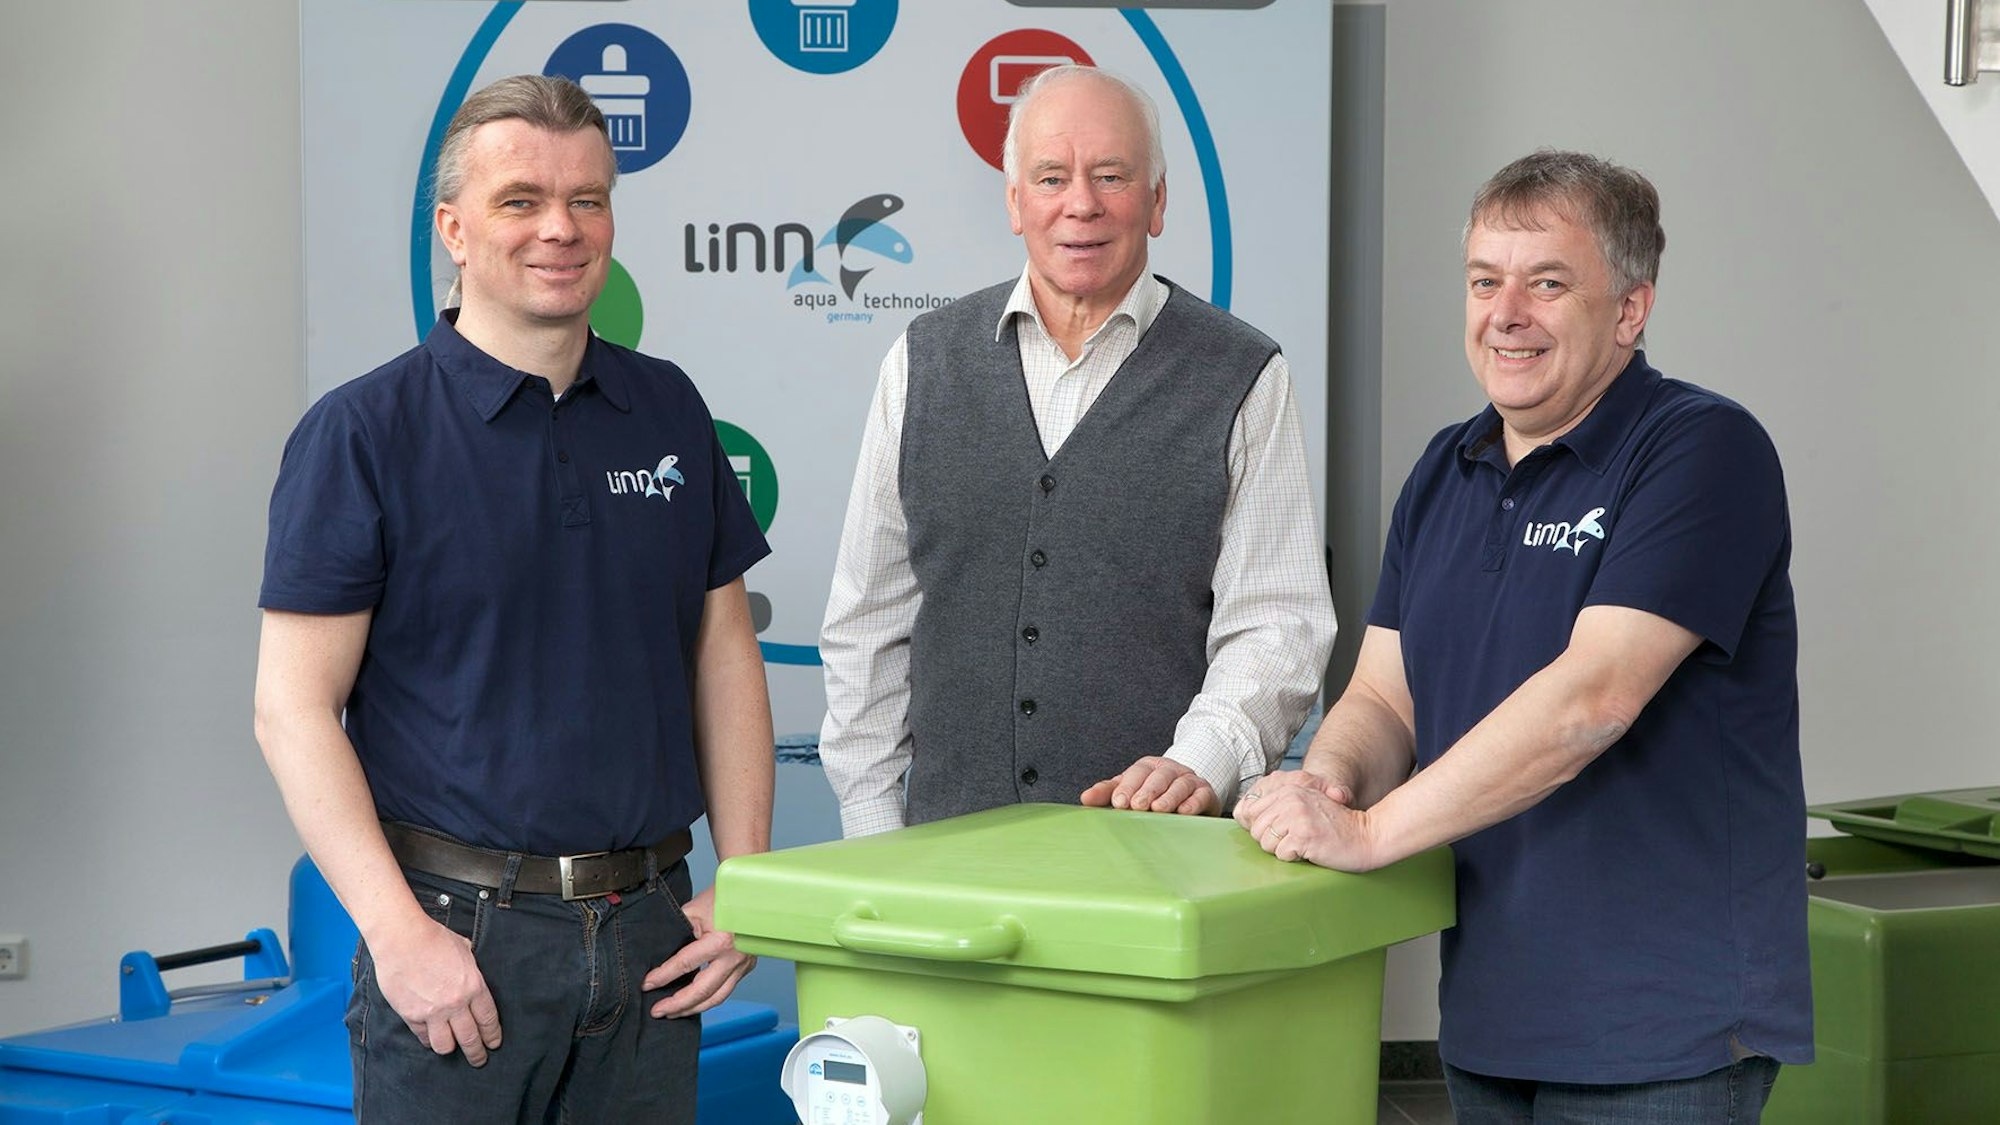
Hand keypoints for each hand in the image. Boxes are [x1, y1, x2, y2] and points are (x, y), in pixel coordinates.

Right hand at [370, 916, 502, 1065]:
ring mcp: (432, 1012)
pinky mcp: (411, 1015)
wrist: (402, 939)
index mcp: (474, 986)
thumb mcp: (464, 949)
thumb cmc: (433, 938)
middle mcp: (455, 1004)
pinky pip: (423, 1037)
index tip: (493, 1044)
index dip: (492, 1035)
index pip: (488, 1020)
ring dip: (450, 1048)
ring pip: (445, 1046)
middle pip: (470, 1038)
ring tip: (452, 1048)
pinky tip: (430, 1038)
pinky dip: (427, 1040)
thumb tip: (472, 973)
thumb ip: (471, 967)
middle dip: (477, 1053)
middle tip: (479, 1060)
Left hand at [645, 888, 755, 1017]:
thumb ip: (678, 930)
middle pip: (702, 991)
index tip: (647, 984)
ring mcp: (743, 964)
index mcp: (720, 941)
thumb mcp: (695, 909)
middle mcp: (734, 957)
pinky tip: (694, 1002)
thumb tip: (658, 952)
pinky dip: (707, 999)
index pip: (685, 964)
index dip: (663, 976)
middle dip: (677, 1004)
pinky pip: (725, 990)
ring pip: (716, 998)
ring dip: (692, 1008)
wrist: (755, 893)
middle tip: (657, 1011)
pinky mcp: (746, 967)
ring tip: (673, 1013)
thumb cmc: (726, 896)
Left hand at [1079, 756, 1217, 815]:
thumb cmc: (1153, 794)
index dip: (1127, 786)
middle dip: (1147, 791)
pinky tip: (1184, 812)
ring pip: (1180, 784)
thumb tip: (1085, 798)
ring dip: (1169, 797)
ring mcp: (1189, 780)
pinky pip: (1201, 795)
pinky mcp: (1206, 793)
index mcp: (1148, 767)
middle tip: (1137, 806)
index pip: (1137, 773)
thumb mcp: (1130, 790)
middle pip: (1158, 776)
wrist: (1188, 793)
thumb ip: (1108, 792)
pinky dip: (1193, 803)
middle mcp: (1169, 770)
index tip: (1119, 802)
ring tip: (1159, 809)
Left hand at [1235, 774, 1383, 871]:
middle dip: (1272, 841)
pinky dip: (1295, 858)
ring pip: (1266, 844)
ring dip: (1283, 850)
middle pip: (1255, 831)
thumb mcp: (1305, 805)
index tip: (1282, 833)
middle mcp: (1289, 800)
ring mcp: (1295, 816)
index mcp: (1287, 790)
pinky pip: (1281, 855)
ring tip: (1305, 844)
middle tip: (1297, 840)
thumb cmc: (1335, 827)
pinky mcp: (1303, 835)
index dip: (1262, 828)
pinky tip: (1312, 850)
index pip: (1250, 813)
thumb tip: (1245, 818)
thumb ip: (1278, 807)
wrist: (1366, 835)